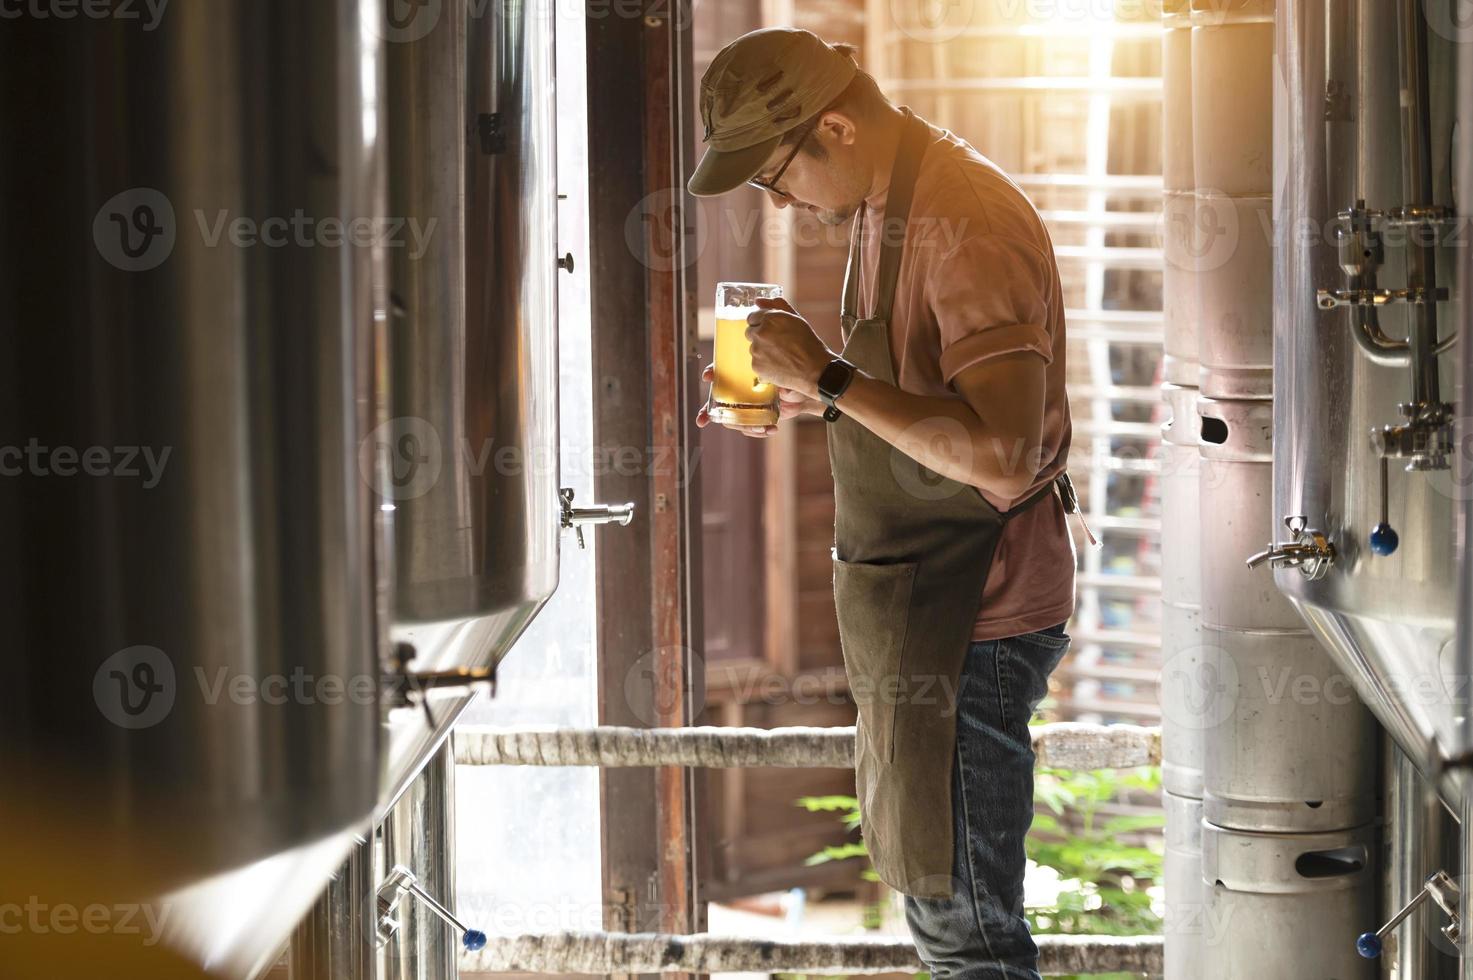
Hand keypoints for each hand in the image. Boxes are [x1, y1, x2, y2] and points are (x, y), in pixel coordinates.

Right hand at [696, 364, 823, 438]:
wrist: (803, 394)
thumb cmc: (794, 378)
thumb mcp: (790, 377)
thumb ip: (787, 385)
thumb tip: (783, 393)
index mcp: (745, 375)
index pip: (724, 371)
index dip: (712, 373)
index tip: (707, 376)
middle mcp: (742, 390)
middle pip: (720, 401)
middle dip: (708, 412)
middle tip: (702, 419)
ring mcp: (747, 405)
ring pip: (733, 418)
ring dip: (742, 426)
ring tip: (760, 429)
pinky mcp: (755, 416)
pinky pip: (749, 427)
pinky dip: (757, 431)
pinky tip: (770, 430)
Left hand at [745, 296, 831, 398]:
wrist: (814, 370)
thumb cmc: (807, 343)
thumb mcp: (795, 319)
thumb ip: (776, 306)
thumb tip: (757, 300)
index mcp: (769, 318)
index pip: (752, 317)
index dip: (761, 323)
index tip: (771, 331)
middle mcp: (760, 333)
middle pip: (749, 332)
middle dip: (760, 336)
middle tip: (777, 344)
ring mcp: (756, 351)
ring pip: (753, 348)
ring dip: (762, 350)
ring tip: (781, 355)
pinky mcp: (756, 366)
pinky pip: (756, 363)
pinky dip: (764, 364)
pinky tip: (779, 365)